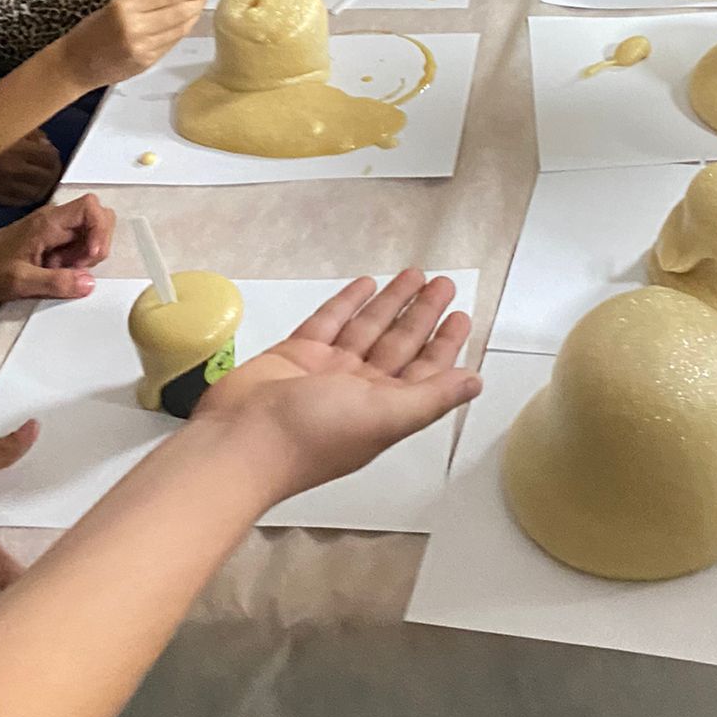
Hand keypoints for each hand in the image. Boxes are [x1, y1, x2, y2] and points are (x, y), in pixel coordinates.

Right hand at [0, 130, 61, 207]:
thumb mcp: (7, 124)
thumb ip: (31, 134)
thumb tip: (45, 144)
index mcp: (18, 149)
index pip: (50, 159)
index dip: (54, 157)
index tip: (53, 155)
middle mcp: (12, 169)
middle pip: (46, 178)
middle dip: (52, 173)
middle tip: (52, 169)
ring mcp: (1, 185)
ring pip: (34, 194)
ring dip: (42, 187)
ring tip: (43, 181)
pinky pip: (17, 202)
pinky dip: (26, 197)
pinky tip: (27, 190)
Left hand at [0, 195, 113, 304]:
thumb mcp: (20, 282)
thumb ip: (56, 283)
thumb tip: (89, 283)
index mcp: (50, 223)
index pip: (91, 208)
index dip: (100, 230)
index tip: (89, 256)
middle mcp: (56, 218)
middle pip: (98, 218)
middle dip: (96, 246)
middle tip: (74, 268)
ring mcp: (55, 226)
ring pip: (90, 232)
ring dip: (84, 256)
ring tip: (59, 271)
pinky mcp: (53, 236)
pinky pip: (78, 242)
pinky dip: (75, 259)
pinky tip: (54, 270)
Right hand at [58, 0, 209, 90]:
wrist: (74, 64)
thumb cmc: (91, 31)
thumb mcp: (115, 5)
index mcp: (125, 7)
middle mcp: (136, 27)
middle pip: (179, 11)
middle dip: (197, 0)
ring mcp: (143, 47)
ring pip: (179, 28)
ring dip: (193, 15)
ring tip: (199, 5)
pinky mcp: (147, 62)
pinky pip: (172, 43)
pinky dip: (182, 31)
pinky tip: (186, 22)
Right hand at [196, 270, 479, 497]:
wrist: (241, 441)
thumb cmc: (314, 434)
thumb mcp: (384, 417)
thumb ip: (431, 397)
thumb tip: (475, 384)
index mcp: (383, 409)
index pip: (425, 371)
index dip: (445, 344)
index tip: (461, 316)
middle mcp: (359, 389)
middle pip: (399, 344)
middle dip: (422, 314)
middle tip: (443, 283)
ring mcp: (327, 371)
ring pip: (367, 328)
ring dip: (391, 302)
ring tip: (414, 275)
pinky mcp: (296, 355)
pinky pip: (330, 322)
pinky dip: (349, 303)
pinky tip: (366, 284)